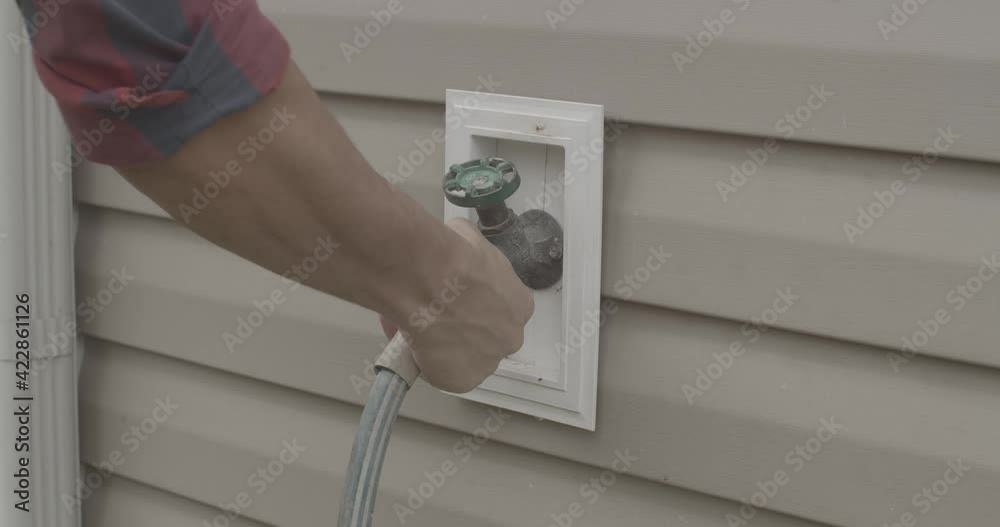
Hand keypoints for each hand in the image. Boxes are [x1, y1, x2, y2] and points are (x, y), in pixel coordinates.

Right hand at [380, 218, 533, 392]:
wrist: (430, 280)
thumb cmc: (451, 255)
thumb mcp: (467, 238)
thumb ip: (467, 253)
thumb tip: (454, 242)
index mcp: (519, 304)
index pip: (500, 310)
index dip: (474, 305)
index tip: (455, 300)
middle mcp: (510, 336)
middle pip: (488, 339)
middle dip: (463, 329)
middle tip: (434, 315)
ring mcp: (488, 362)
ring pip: (465, 358)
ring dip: (445, 347)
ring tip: (416, 329)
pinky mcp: (462, 380)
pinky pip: (442, 375)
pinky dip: (427, 364)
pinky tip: (413, 345)